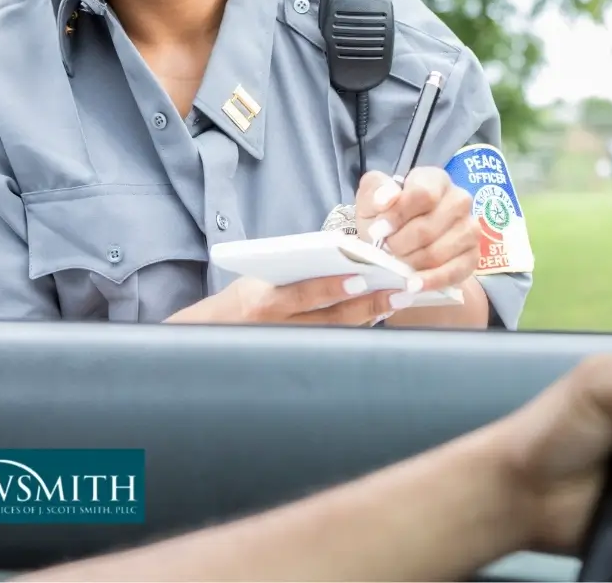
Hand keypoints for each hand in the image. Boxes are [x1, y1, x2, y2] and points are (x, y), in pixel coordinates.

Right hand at [165, 275, 404, 325]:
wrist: (213, 336)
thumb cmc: (244, 298)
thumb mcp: (260, 278)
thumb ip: (294, 271)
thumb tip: (341, 254)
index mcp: (262, 300)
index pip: (300, 294)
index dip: (331, 288)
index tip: (361, 278)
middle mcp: (276, 327)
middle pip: (329, 319)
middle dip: (367, 305)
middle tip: (398, 292)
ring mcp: (288, 346)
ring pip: (337, 333)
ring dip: (368, 316)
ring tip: (395, 301)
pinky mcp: (298, 357)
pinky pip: (334, 342)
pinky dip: (356, 328)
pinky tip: (377, 315)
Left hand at [355, 169, 478, 291]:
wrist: (403, 245)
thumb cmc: (388, 218)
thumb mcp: (372, 200)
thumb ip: (375, 190)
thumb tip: (387, 198)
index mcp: (436, 180)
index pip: (423, 194)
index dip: (398, 215)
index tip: (378, 231)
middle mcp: (459, 200)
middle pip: (428, 228)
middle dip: (400, 245)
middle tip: (385, 252)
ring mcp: (470, 229)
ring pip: (437, 252)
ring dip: (410, 263)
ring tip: (395, 265)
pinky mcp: (473, 256)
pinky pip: (453, 272)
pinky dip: (430, 282)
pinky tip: (412, 286)